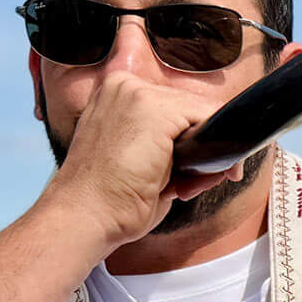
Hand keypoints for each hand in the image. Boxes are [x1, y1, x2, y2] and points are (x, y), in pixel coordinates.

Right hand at [38, 71, 239, 251]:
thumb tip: (215, 153)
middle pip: (189, 109)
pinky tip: (191, 182)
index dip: (188, 141)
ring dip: (206, 156)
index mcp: (116, 94)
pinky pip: (209, 121)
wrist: (84, 216)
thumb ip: (170, 148)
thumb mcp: (139, 162)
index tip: (188, 175)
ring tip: (182, 189)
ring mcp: (138, 94)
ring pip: (201, 115)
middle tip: (185, 188)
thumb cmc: (109, 200)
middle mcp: (124, 85)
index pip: (172, 107)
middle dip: (199, 149)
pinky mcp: (155, 112)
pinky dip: (216, 153)